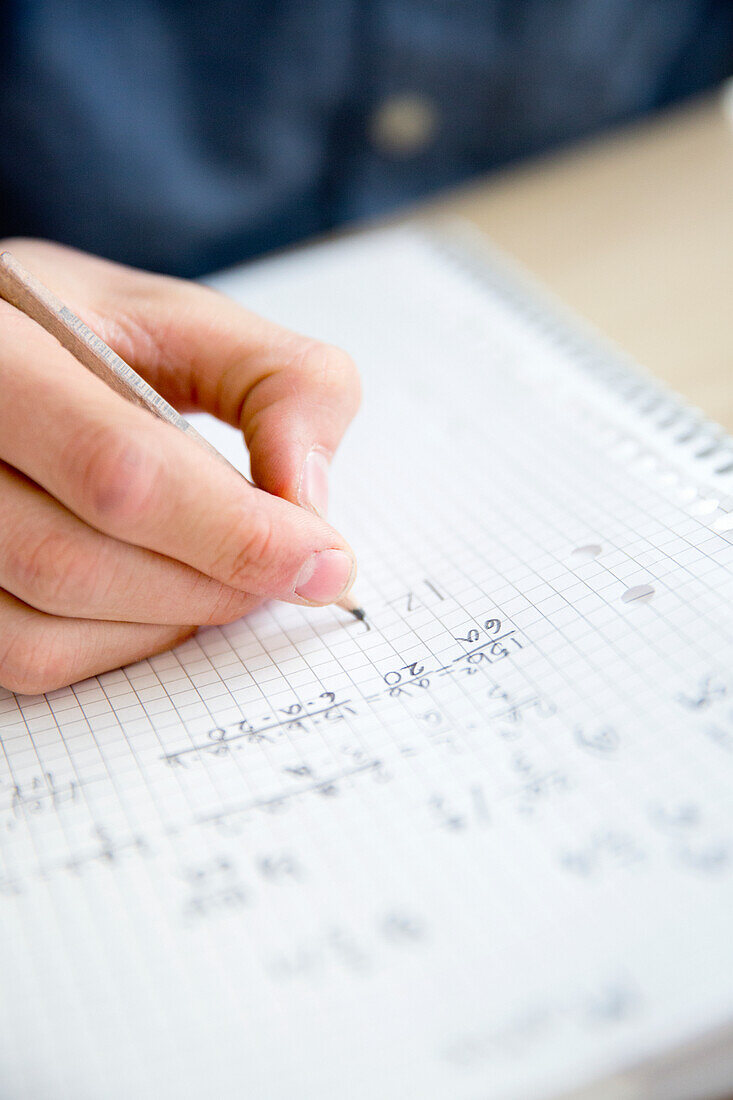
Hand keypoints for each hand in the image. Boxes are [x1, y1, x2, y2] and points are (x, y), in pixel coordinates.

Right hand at [0, 239, 360, 692]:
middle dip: (212, 582)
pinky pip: (31, 658)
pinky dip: (122, 646)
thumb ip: (279, 382)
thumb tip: (311, 504)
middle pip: (76, 563)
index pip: (117, 470)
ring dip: (172, 620)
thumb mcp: (184, 323)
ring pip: (48, 630)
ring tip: (226, 572)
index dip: (234, 531)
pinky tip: (161, 597)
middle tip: (289, 569)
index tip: (323, 556)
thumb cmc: (85, 334)